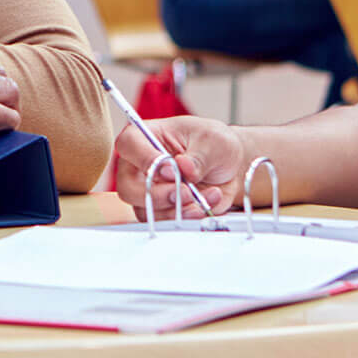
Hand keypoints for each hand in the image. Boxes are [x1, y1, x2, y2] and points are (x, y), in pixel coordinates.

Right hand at [112, 116, 241, 216]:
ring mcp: (147, 190)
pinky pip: (163, 221)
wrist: (229, 167)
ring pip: (145, 210)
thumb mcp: (213, 141)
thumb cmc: (214, 145)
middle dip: (158, 195)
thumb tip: (183, 166)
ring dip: (177, 209)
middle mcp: (140, 165)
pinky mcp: (160, 209)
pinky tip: (203, 204)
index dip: (146, 160)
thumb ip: (197, 157)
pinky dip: (186, 217)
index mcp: (146, 136)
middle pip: (127, 187)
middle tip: (185, 193)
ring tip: (203, 198)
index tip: (171, 169)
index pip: (129, 145)